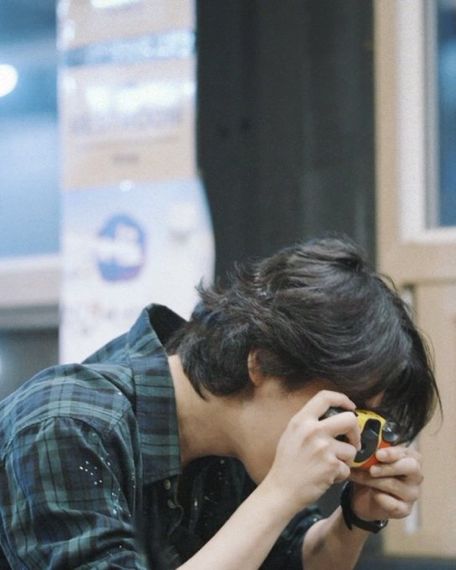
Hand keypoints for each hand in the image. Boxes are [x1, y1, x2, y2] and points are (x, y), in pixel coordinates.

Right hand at [263, 390, 360, 513]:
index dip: (342, 399)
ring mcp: (323, 448)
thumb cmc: (287, 464)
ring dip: (345, 459)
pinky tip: (326, 477)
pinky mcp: (331, 466)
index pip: (325, 397)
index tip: (350, 406)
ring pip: (351, 449)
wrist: (281, 490)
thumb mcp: (291, 434)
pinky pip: (347, 468)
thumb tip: (332, 415)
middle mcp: (313, 431)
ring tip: (330, 465)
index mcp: (301, 420)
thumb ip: (309, 423)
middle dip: (355, 432)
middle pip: (349, 420)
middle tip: (352, 441)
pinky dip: (340, 474)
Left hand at [349, 445, 421, 520]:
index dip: (393, 453)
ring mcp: (412, 494)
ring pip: (395, 484)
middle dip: (389, 467)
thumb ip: (373, 452)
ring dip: (373, 480)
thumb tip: (363, 448)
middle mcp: (415, 475)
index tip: (378, 454)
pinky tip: (371, 492)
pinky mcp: (404, 509)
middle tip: (372, 469)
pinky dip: (378, 497)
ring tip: (358, 476)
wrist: (365, 498)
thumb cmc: (372, 473)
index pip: (408, 452)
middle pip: (411, 468)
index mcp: (410, 458)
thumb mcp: (372, 459)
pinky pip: (393, 504)